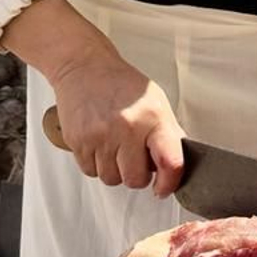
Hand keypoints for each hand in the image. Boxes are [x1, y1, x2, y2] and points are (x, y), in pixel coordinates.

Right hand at [50, 53, 184, 193]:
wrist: (85, 68)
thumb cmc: (121, 84)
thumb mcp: (156, 103)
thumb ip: (169, 134)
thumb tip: (177, 165)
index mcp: (152, 119)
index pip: (170, 163)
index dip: (169, 183)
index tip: (163, 188)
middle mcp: (126, 128)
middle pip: (135, 180)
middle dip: (136, 175)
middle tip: (134, 158)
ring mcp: (100, 136)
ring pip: (111, 179)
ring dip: (115, 170)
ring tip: (114, 147)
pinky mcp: (78, 141)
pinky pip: (90, 172)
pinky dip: (96, 164)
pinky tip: (99, 145)